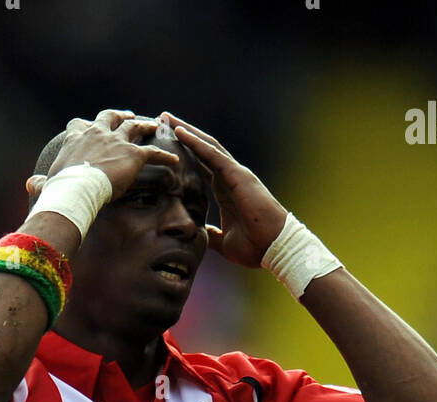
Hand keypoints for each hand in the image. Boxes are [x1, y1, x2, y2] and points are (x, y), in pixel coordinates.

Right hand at [25, 109, 179, 203]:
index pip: (79, 124)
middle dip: (120, 116)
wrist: (75, 190)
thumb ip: (40, 183)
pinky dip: (165, 155)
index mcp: (76, 138)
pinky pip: (154, 152)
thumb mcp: (47, 184)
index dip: (84, 125)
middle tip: (128, 116)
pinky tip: (175, 159)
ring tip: (155, 127)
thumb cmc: (59, 189)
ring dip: (145, 126)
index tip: (87, 126)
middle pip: (110, 118)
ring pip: (135, 128)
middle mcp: (97, 133)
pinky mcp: (134, 155)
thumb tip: (29, 185)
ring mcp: (117, 141)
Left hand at [158, 112, 286, 266]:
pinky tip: (180, 132)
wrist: (274, 248)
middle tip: (162, 120)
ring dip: (186, 130)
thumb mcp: (223, 241)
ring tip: (167, 118)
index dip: (183, 154)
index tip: (164, 144)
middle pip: (201, 149)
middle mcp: (228, 177)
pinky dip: (196, 142)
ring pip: (206, 145)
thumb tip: (196, 236)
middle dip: (182, 134)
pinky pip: (213, 154)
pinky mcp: (237, 175)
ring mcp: (234, 174)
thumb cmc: (255, 246)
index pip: (200, 166)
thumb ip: (210, 235)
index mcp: (224, 190)